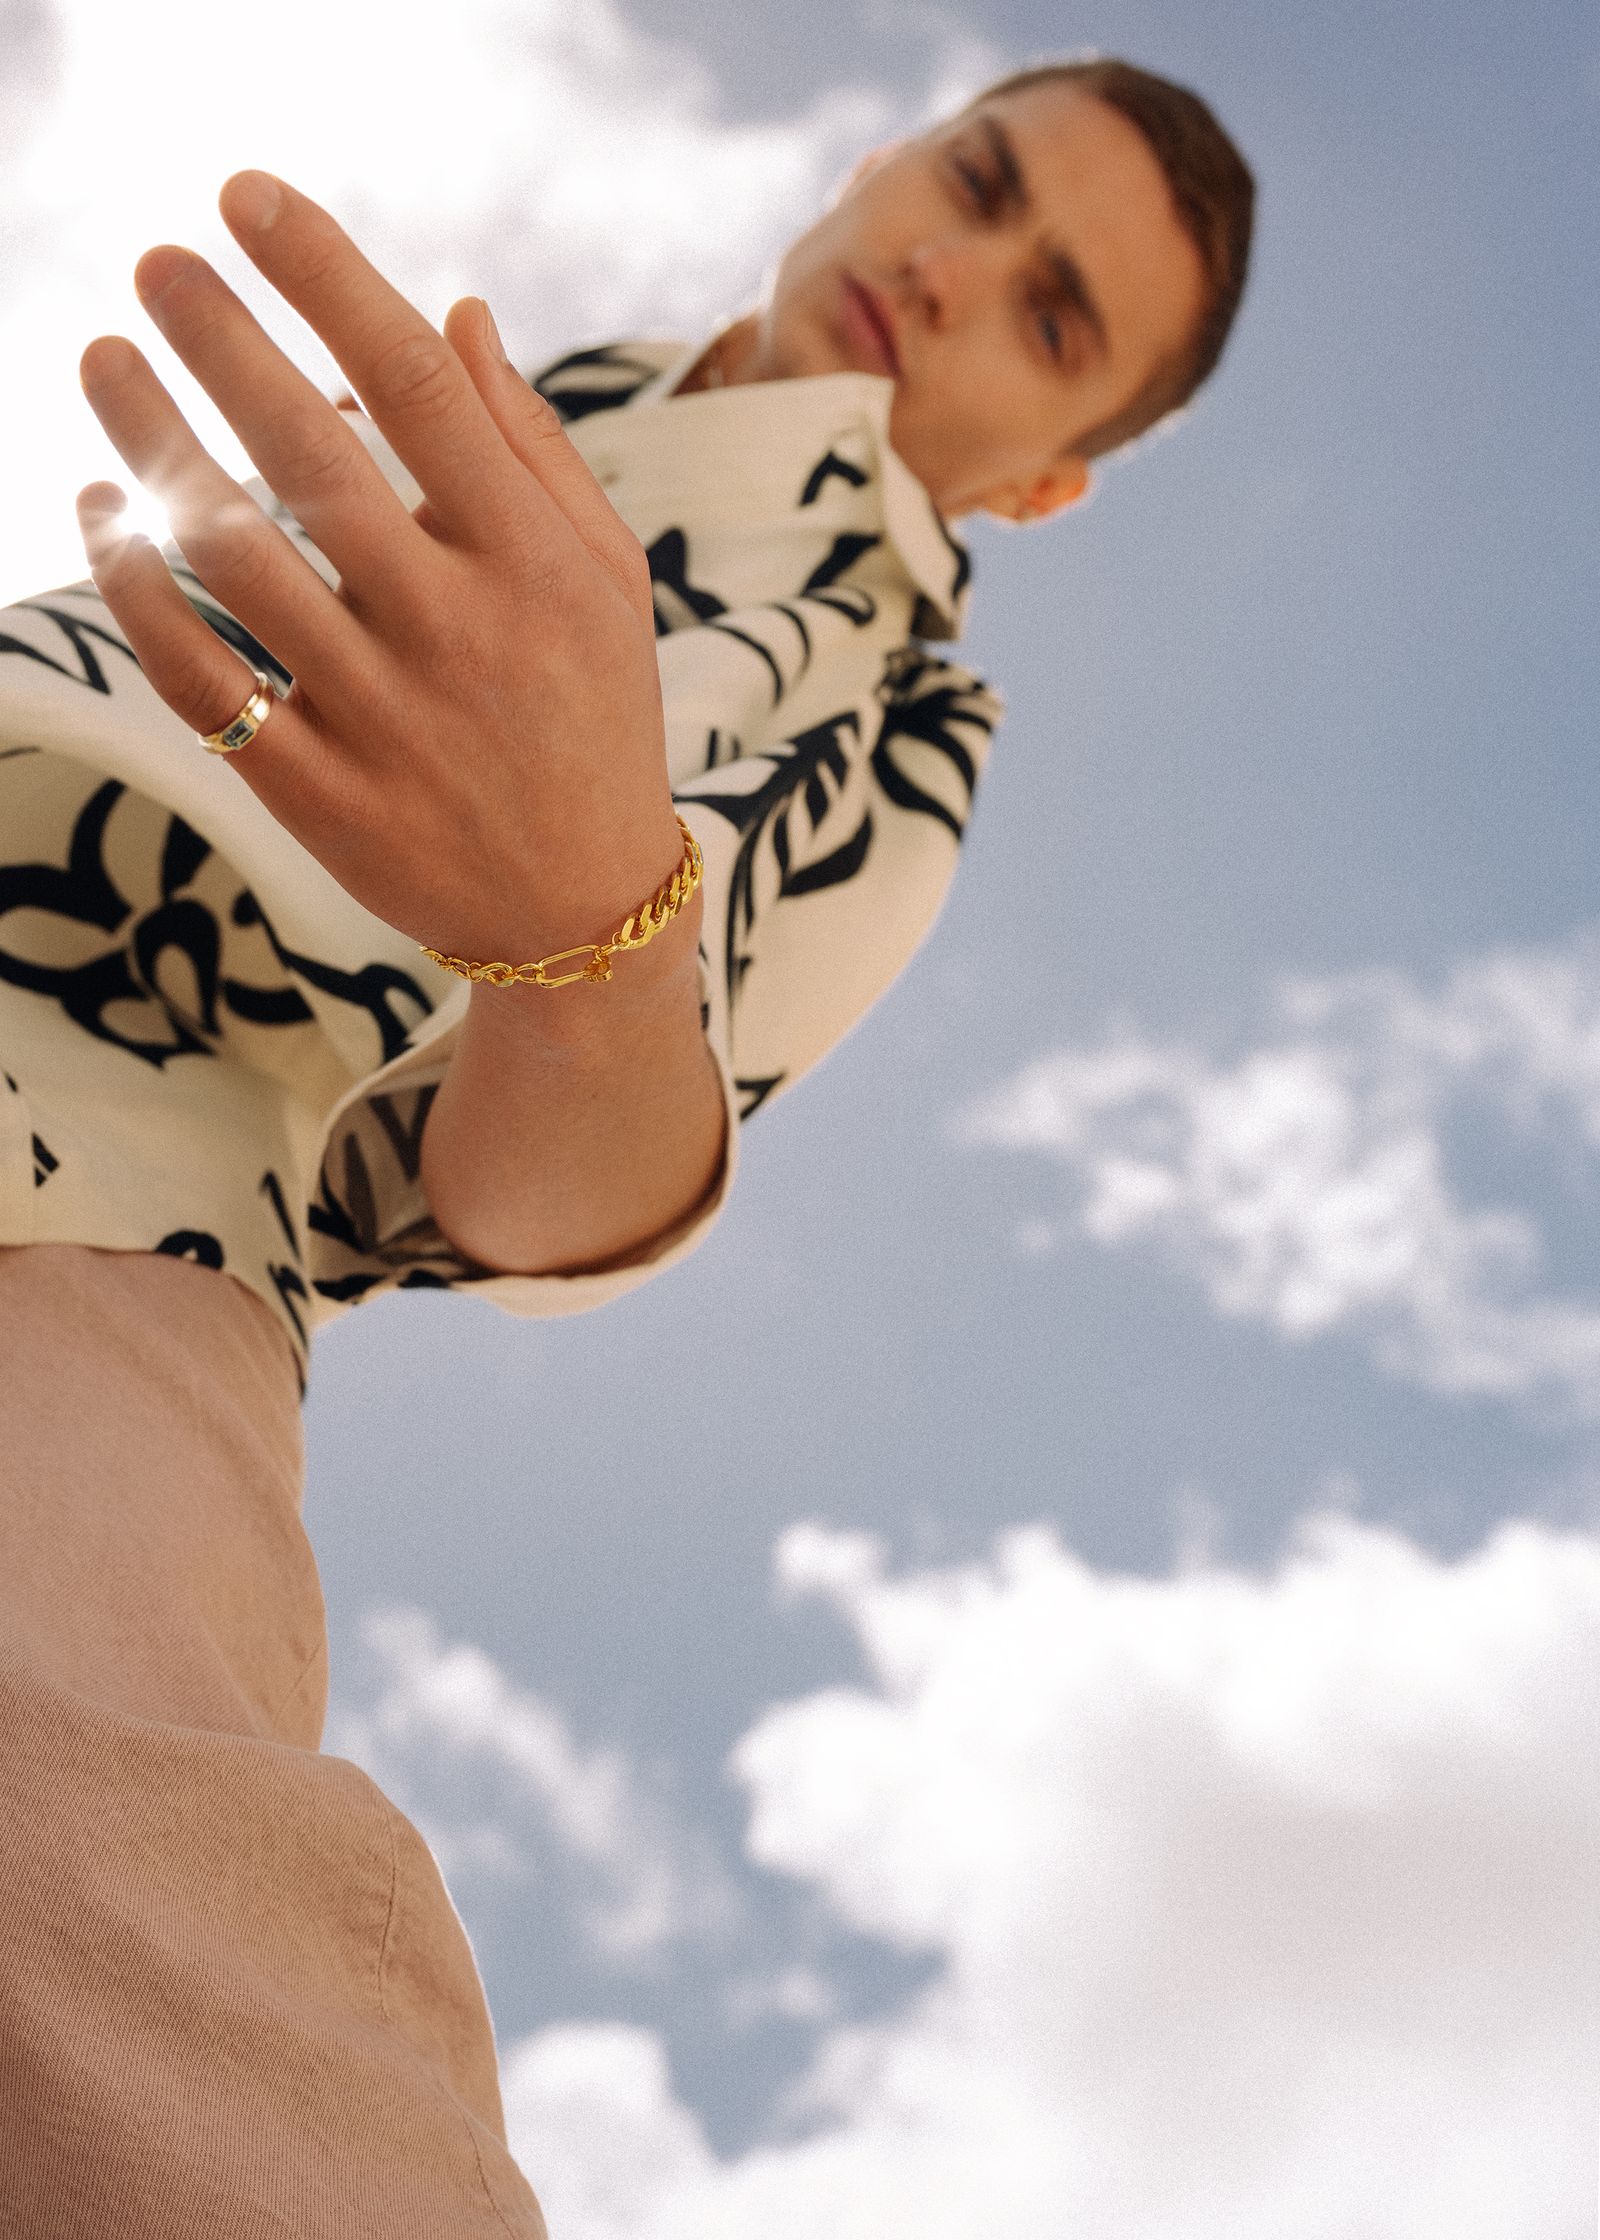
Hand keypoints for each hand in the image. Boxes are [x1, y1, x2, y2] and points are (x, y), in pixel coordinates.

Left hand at [75, 169, 680, 964]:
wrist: (583, 912)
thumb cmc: (594, 717)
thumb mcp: (607, 580)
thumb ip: (534, 448)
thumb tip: (456, 310)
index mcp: (534, 563)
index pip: (419, 387)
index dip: (326, 279)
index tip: (248, 199)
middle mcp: (457, 632)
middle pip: (313, 459)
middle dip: (221, 342)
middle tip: (154, 263)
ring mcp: (384, 718)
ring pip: (236, 561)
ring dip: (154, 448)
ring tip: (104, 363)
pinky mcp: (320, 794)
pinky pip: (201, 676)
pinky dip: (137, 589)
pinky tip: (105, 516)